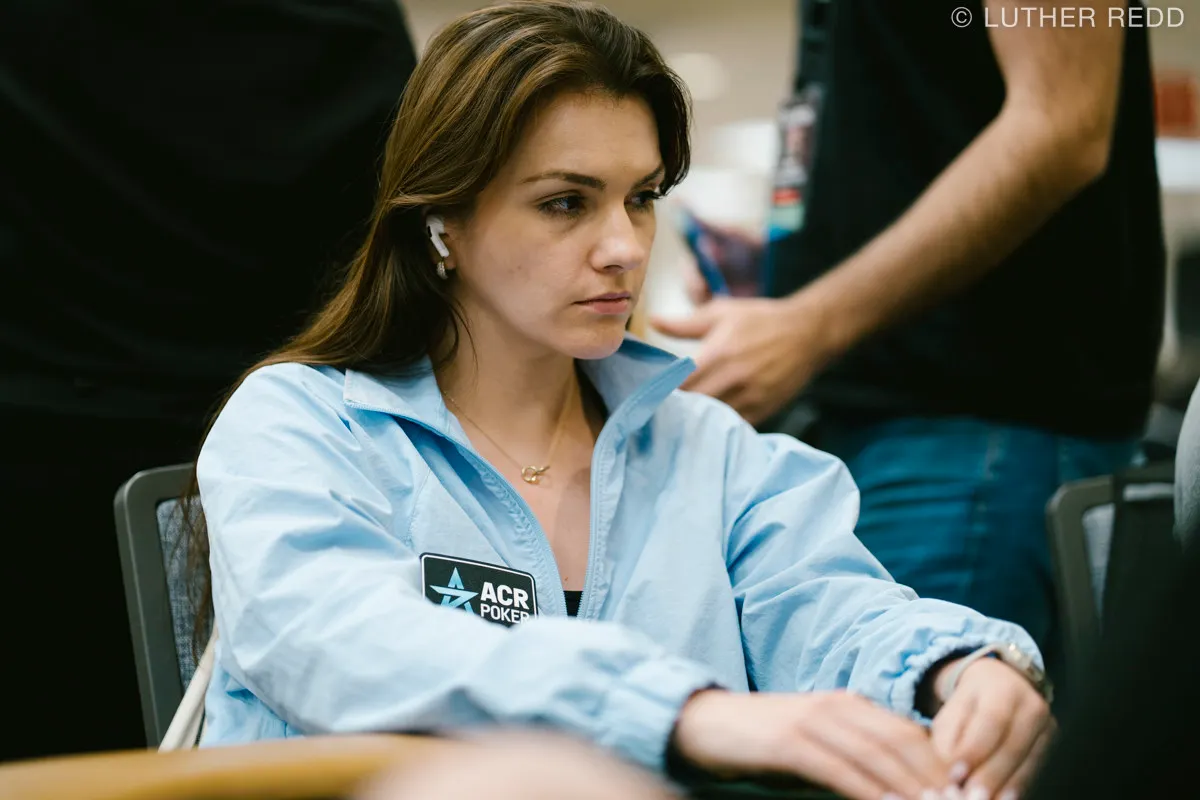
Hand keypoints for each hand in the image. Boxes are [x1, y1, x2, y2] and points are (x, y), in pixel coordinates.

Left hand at [650, 294, 832, 424]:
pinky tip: (708, 426)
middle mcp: (733, 379)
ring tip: (680, 421)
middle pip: (694, 405)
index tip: (649, 393)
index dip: (662, 391)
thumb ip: (685, 323)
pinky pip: (735, 426)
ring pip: (713, 420)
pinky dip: (720, 427)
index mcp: (718, 354)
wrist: (808, 333)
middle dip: (676, 408)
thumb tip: (653, 321)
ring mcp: (750, 397)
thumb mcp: (722, 312)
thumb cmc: (761, 320)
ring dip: (696, 420)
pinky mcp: (764, 410)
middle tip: (661, 410)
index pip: (680, 383)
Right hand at [672, 689, 957, 799]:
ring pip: (879, 757)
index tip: (968, 794)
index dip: (942, 766)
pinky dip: (870, 791)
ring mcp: (814, 722)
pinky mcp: (790, 742)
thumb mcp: (815, 750)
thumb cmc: (759, 745)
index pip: (909, 735)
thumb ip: (853, 763)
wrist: (700, 725)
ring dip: (913, 789)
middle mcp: (837, 707)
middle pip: (903, 745)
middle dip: (938, 780)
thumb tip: (891, 790)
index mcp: (848, 705)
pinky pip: (841, 770)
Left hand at [929, 658, 1055, 799]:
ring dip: (1006, 787)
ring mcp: (1048, 726)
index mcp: (1002, 688)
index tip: (956, 774)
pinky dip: (1019, 787)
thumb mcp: (951, 712)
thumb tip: (948, 767)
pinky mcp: (1053, 746)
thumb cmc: (969, 704)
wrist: (1002, 688)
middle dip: (990, 775)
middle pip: (1013, 746)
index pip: (991, 720)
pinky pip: (1037, 771)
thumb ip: (947, 737)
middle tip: (970, 794)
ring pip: (1029, 763)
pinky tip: (1003, 797)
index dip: (974, 750)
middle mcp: (1031, 705)